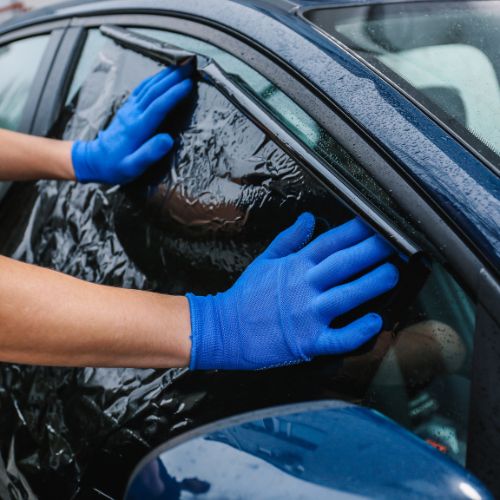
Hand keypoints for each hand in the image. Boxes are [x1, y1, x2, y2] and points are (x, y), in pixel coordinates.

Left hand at [71, 65, 192, 183]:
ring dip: (165, 74)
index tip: (188, 85)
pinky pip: (142, 88)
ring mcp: (129, 109)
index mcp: (137, 129)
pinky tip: (163, 74)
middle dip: (174, 77)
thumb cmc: (116, 167)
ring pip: (149, 86)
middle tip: (190, 66)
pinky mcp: (128, 108)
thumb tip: (167, 140)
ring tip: (181, 66)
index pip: (159, 106)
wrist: (95, 160)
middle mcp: (133, 114)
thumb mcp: (132, 167)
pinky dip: (154, 78)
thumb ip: (149, 153)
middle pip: (155, 91)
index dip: (174, 94)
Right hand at [187, 213, 398, 369]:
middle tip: (396, 243)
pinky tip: (375, 322)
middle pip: (344, 264)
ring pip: (347, 296)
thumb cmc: (246, 296)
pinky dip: (358, 332)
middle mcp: (304, 286)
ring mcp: (307, 314)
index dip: (356, 231)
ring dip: (372, 283)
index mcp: (295, 266)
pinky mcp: (308, 341)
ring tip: (392, 273)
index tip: (376, 224)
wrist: (225, 329)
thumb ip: (289, 238)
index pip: (331, 242)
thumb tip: (308, 218)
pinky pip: (338, 337)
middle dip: (373, 252)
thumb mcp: (265, 260)